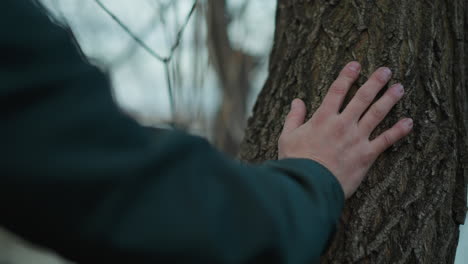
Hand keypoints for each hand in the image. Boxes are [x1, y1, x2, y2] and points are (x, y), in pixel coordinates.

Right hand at [278, 62, 412, 198]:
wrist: (309, 185)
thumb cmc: (295, 162)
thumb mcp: (287, 137)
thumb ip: (293, 117)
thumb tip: (297, 101)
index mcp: (323, 118)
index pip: (337, 90)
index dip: (347, 75)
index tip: (356, 64)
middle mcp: (343, 124)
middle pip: (362, 97)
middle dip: (375, 82)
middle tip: (386, 70)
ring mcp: (357, 139)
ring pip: (377, 114)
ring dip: (389, 99)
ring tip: (400, 88)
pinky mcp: (366, 155)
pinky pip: (386, 140)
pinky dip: (399, 131)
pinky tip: (409, 122)